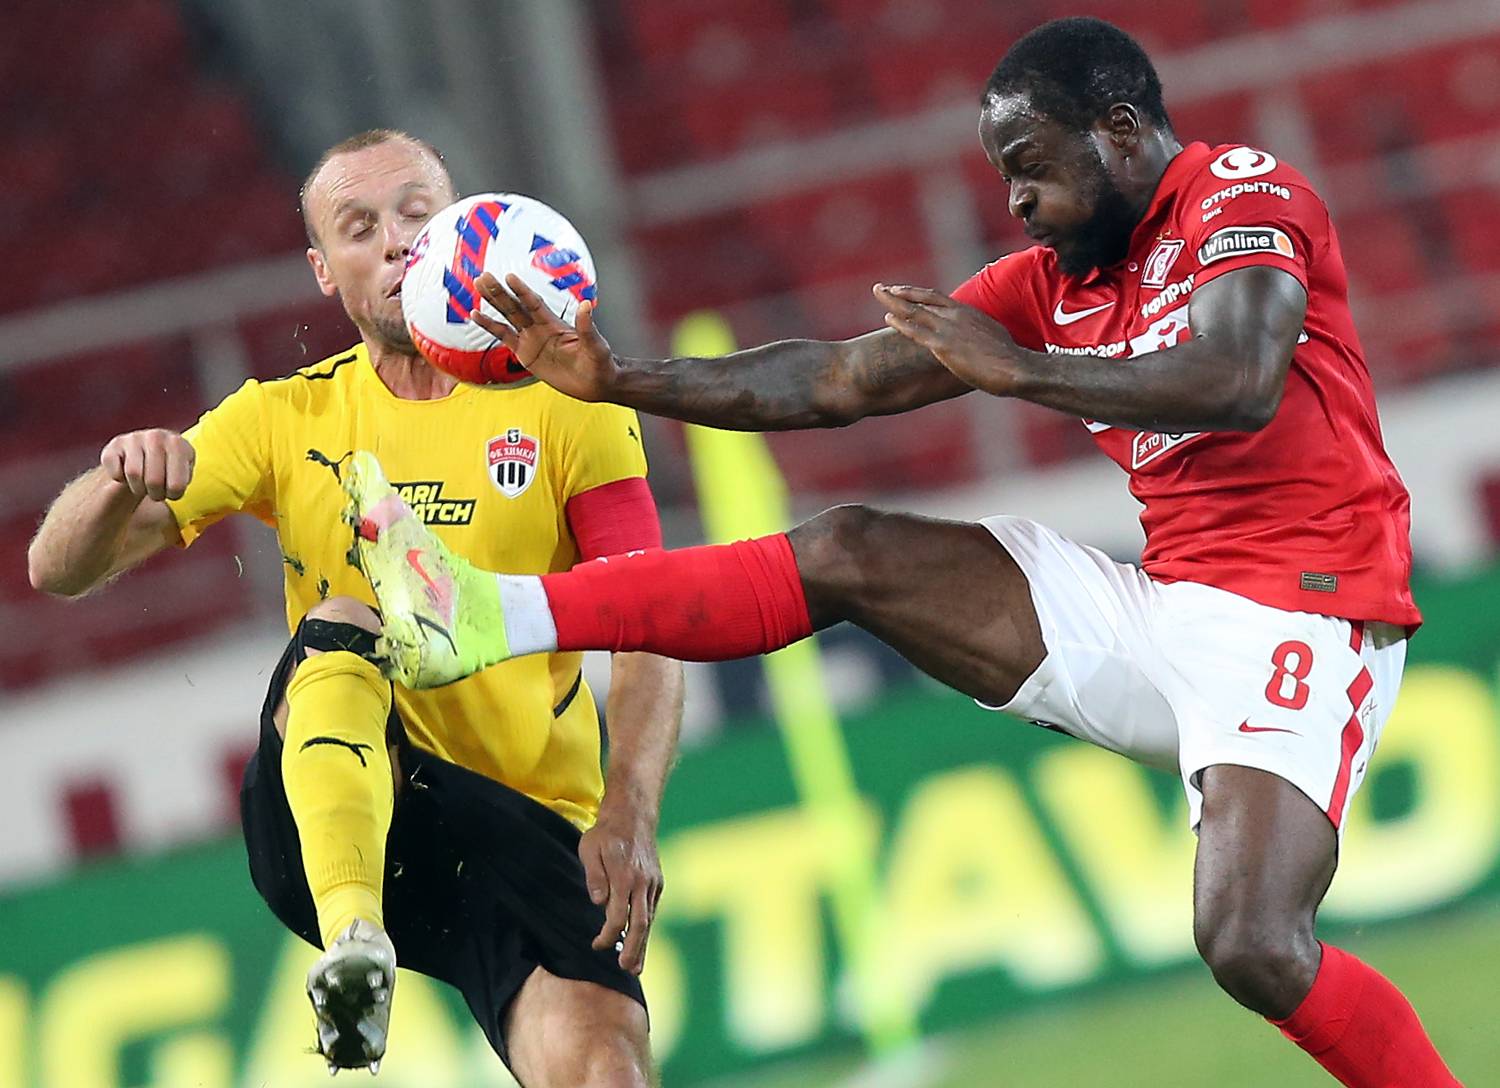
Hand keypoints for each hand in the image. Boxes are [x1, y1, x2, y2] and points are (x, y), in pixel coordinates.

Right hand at [100, 428, 194, 500]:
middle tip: (156, 492)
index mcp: (178, 444)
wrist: (144, 456)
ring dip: (138, 488)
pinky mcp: (115, 445)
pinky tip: (128, 473)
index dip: (173, 495)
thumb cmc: (169, 470)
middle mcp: (157, 436)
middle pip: (154, 481)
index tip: (172, 492)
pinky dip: (121, 480)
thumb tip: (174, 491)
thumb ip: (182, 482)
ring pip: (134, 475)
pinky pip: (116, 472)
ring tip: (144, 484)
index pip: (176, 485)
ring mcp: (134, 438)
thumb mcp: (184, 474)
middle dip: (155, 494)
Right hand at [473, 273, 618, 401]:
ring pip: (508, 317)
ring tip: (478, 286)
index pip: (534, 304)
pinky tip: (476, 314)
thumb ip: (587, 328)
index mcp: (555, 324)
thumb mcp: (596, 346)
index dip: (522, 291)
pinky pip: (504, 337)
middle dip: (499, 292)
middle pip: (516, 306)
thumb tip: (586, 305)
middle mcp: (540, 328)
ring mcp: (531, 339)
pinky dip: (490, 326)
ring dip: (493, 302)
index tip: (509, 277)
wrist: (596, 383)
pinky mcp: (525, 354)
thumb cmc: (600, 363)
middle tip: (483, 276)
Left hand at [578, 800, 662, 974]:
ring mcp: (653, 883)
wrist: (633, 815)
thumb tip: (598, 902)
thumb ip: (594, 877)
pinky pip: (652, 910)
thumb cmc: (605, 834)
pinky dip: (646, 928)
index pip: (618, 916)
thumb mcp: (590, 849)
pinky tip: (640, 942)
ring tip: (636, 967)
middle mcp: (642, 882)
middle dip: (634, 949)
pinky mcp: (657, 882)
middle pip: (640, 924)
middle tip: (627, 970)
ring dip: (643, 944)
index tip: (597, 945)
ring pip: (649, 920)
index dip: (608, 935)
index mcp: (624, 876)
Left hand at [874, 283, 1023, 395]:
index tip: (903, 291)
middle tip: (881, 288)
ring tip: (878, 293)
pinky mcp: (943, 344)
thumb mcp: (993, 336)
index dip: (917, 294)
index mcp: (968, 312)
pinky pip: (916, 330)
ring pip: (914, 310)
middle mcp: (956, 315)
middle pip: (921, 298)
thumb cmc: (1008, 358)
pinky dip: (901, 323)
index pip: (936, 298)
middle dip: (899, 292)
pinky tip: (888, 318)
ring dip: (893, 301)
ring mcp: (948, 328)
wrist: (1014, 367)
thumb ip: (979, 332)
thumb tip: (978, 338)